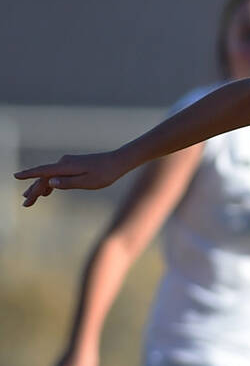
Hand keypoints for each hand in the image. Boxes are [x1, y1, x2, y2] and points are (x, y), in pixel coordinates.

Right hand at [16, 151, 132, 206]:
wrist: (119, 161)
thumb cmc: (105, 173)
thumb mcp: (87, 182)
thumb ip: (68, 183)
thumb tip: (50, 183)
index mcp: (66, 166)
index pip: (43, 171)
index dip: (28, 175)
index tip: (15, 176)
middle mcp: (65, 162)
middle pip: (44, 176)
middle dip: (33, 189)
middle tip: (25, 204)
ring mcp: (69, 163)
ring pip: (50, 175)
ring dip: (40, 187)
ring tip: (31, 198)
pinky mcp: (74, 165)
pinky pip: (57, 174)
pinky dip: (51, 183)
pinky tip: (47, 191)